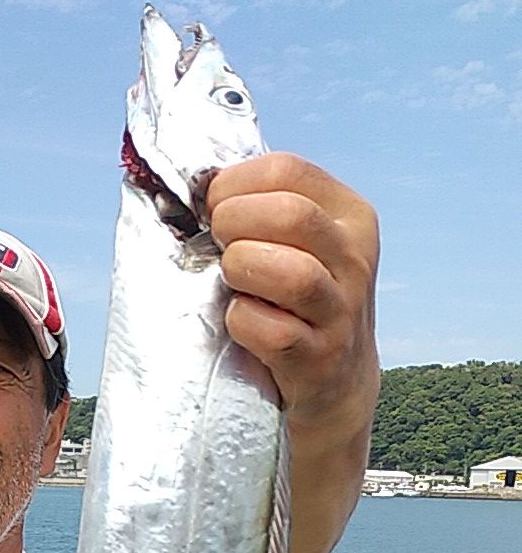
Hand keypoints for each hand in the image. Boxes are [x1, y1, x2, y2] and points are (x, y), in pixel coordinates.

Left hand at [206, 153, 379, 441]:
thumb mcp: (301, 244)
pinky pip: (273, 332)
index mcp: (350, 215)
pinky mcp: (320, 360)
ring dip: (241, 270)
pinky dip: (241, 322)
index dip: (234, 184)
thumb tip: (198, 186)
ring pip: (292, 274)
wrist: (335, 383)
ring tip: (229, 279)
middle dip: (233, 223)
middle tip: (217, 243)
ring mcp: (341, 312)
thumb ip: (265, 209)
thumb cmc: (297, 301)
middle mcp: (354, 259)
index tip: (212, 207)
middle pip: (290, 215)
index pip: (288, 170)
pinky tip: (238, 320)